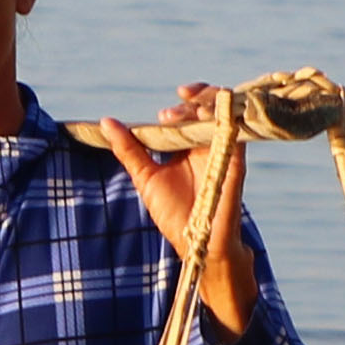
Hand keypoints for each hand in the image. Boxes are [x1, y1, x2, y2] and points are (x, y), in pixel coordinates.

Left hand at [94, 84, 256, 335]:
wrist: (198, 242)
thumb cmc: (174, 213)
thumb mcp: (146, 176)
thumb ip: (129, 149)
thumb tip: (106, 122)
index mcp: (187, 146)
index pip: (188, 113)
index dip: (181, 105)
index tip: (163, 114)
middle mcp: (207, 144)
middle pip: (207, 106)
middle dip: (191, 102)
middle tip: (170, 116)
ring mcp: (223, 149)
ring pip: (225, 111)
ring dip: (209, 102)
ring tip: (191, 108)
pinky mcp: (236, 158)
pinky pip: (238, 129)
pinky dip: (225, 117)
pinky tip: (209, 117)